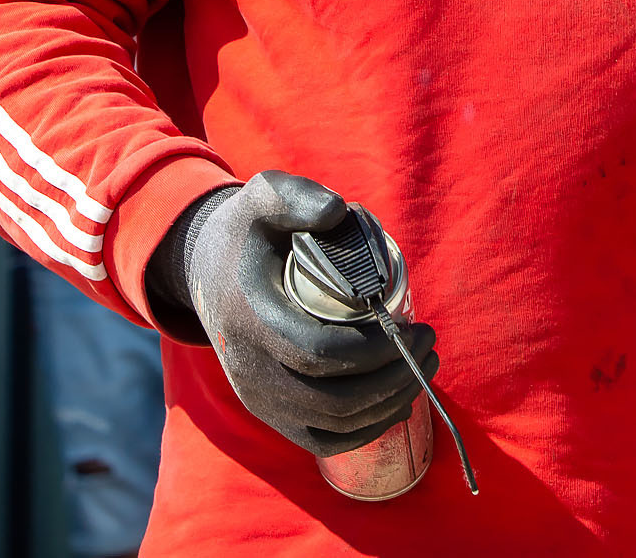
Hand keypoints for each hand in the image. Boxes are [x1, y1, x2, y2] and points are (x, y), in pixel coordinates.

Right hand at [164, 172, 438, 456]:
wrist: (207, 272)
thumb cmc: (247, 233)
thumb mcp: (263, 198)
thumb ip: (295, 196)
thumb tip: (337, 213)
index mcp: (252, 320)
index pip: (319, 354)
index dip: (374, 350)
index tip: (414, 326)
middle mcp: (251, 370)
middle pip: (333, 399)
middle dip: (393, 378)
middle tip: (428, 345)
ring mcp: (258, 398)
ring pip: (332, 425)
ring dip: (387, 404)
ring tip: (422, 369)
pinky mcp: (270, 413)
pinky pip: (321, 440)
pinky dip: (364, 431)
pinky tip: (396, 404)